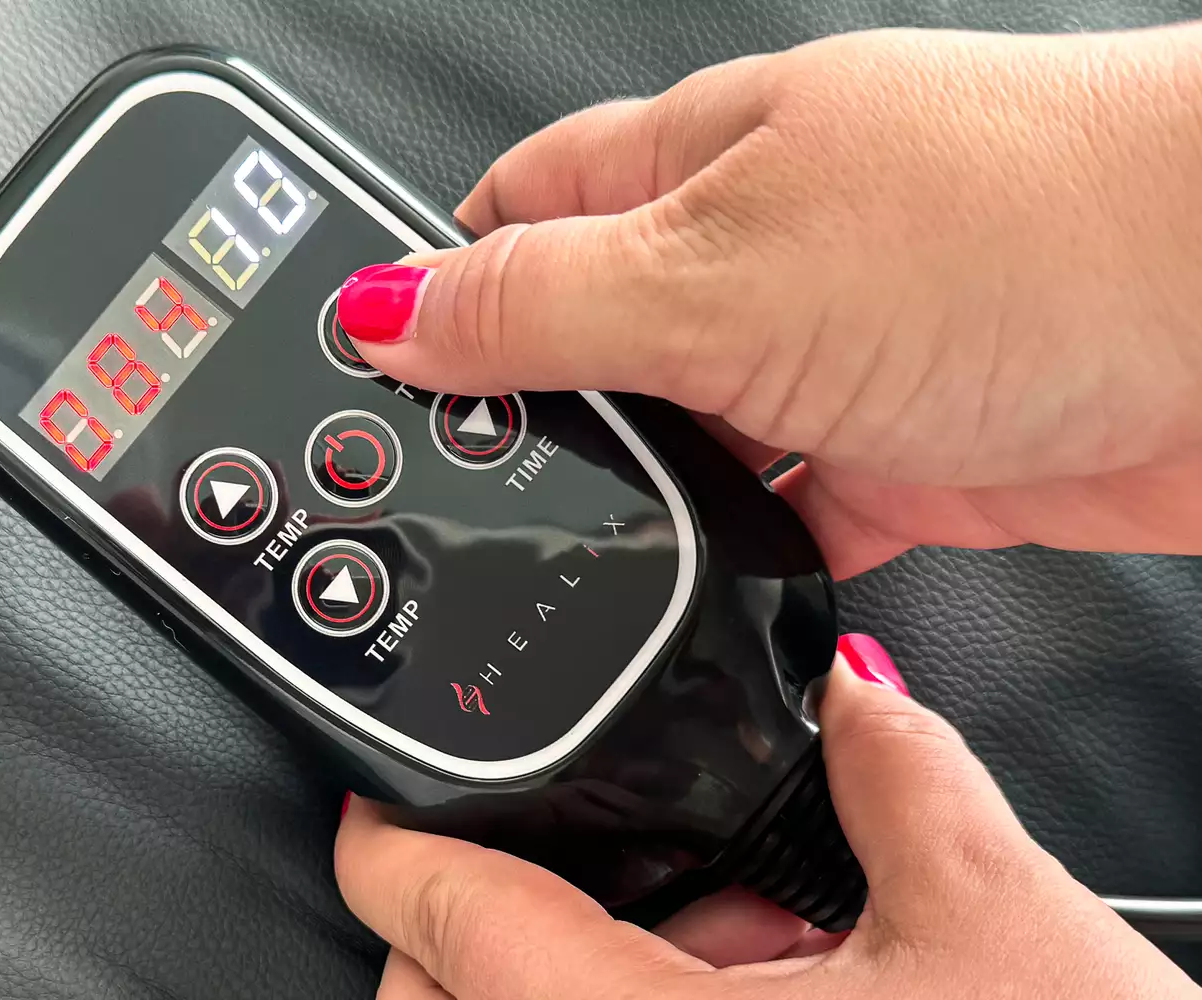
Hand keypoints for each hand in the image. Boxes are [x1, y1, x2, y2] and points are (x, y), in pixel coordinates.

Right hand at [335, 26, 1201, 576]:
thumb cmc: (1025, 224)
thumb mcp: (724, 268)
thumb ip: (544, 303)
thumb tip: (387, 310)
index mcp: (693, 165)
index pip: (513, 215)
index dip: (434, 291)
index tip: (378, 382)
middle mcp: (755, 252)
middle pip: (591, 344)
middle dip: (537, 419)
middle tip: (489, 491)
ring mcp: (826, 355)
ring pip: (685, 446)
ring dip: (652, 501)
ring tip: (618, 549)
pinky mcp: (896, 452)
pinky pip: (784, 521)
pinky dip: (749, 562)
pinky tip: (728, 588)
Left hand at [335, 637, 1198, 999]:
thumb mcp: (1006, 933)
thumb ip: (905, 779)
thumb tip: (861, 693)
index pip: (447, 925)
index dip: (392, 844)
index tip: (376, 800)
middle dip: (463, 921)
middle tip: (541, 846)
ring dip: (566, 971)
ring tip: (701, 921)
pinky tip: (759, 985)